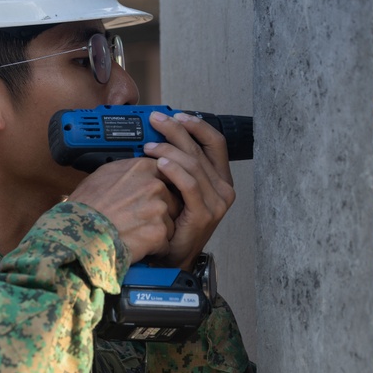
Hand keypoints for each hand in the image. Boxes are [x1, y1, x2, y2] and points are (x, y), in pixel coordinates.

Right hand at [67, 157, 179, 262]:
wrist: (78, 232)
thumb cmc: (85, 206)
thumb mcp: (102, 175)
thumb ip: (126, 170)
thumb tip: (134, 170)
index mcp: (142, 168)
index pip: (166, 174)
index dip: (159, 190)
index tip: (153, 198)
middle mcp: (155, 186)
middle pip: (171, 199)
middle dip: (160, 212)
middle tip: (139, 220)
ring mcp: (158, 209)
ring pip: (170, 222)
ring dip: (157, 230)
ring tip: (135, 234)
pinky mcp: (158, 232)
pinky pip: (165, 243)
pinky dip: (154, 249)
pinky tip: (137, 247)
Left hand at [141, 110, 235, 269]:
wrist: (174, 257)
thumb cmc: (174, 223)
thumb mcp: (180, 190)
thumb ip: (179, 166)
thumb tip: (161, 137)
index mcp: (220, 179)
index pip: (215, 142)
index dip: (197, 125)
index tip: (177, 115)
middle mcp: (223, 188)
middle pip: (200, 149)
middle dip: (176, 130)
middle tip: (154, 121)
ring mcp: (216, 202)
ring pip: (193, 164)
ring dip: (168, 150)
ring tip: (148, 146)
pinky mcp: (204, 214)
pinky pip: (189, 185)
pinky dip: (174, 171)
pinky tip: (159, 164)